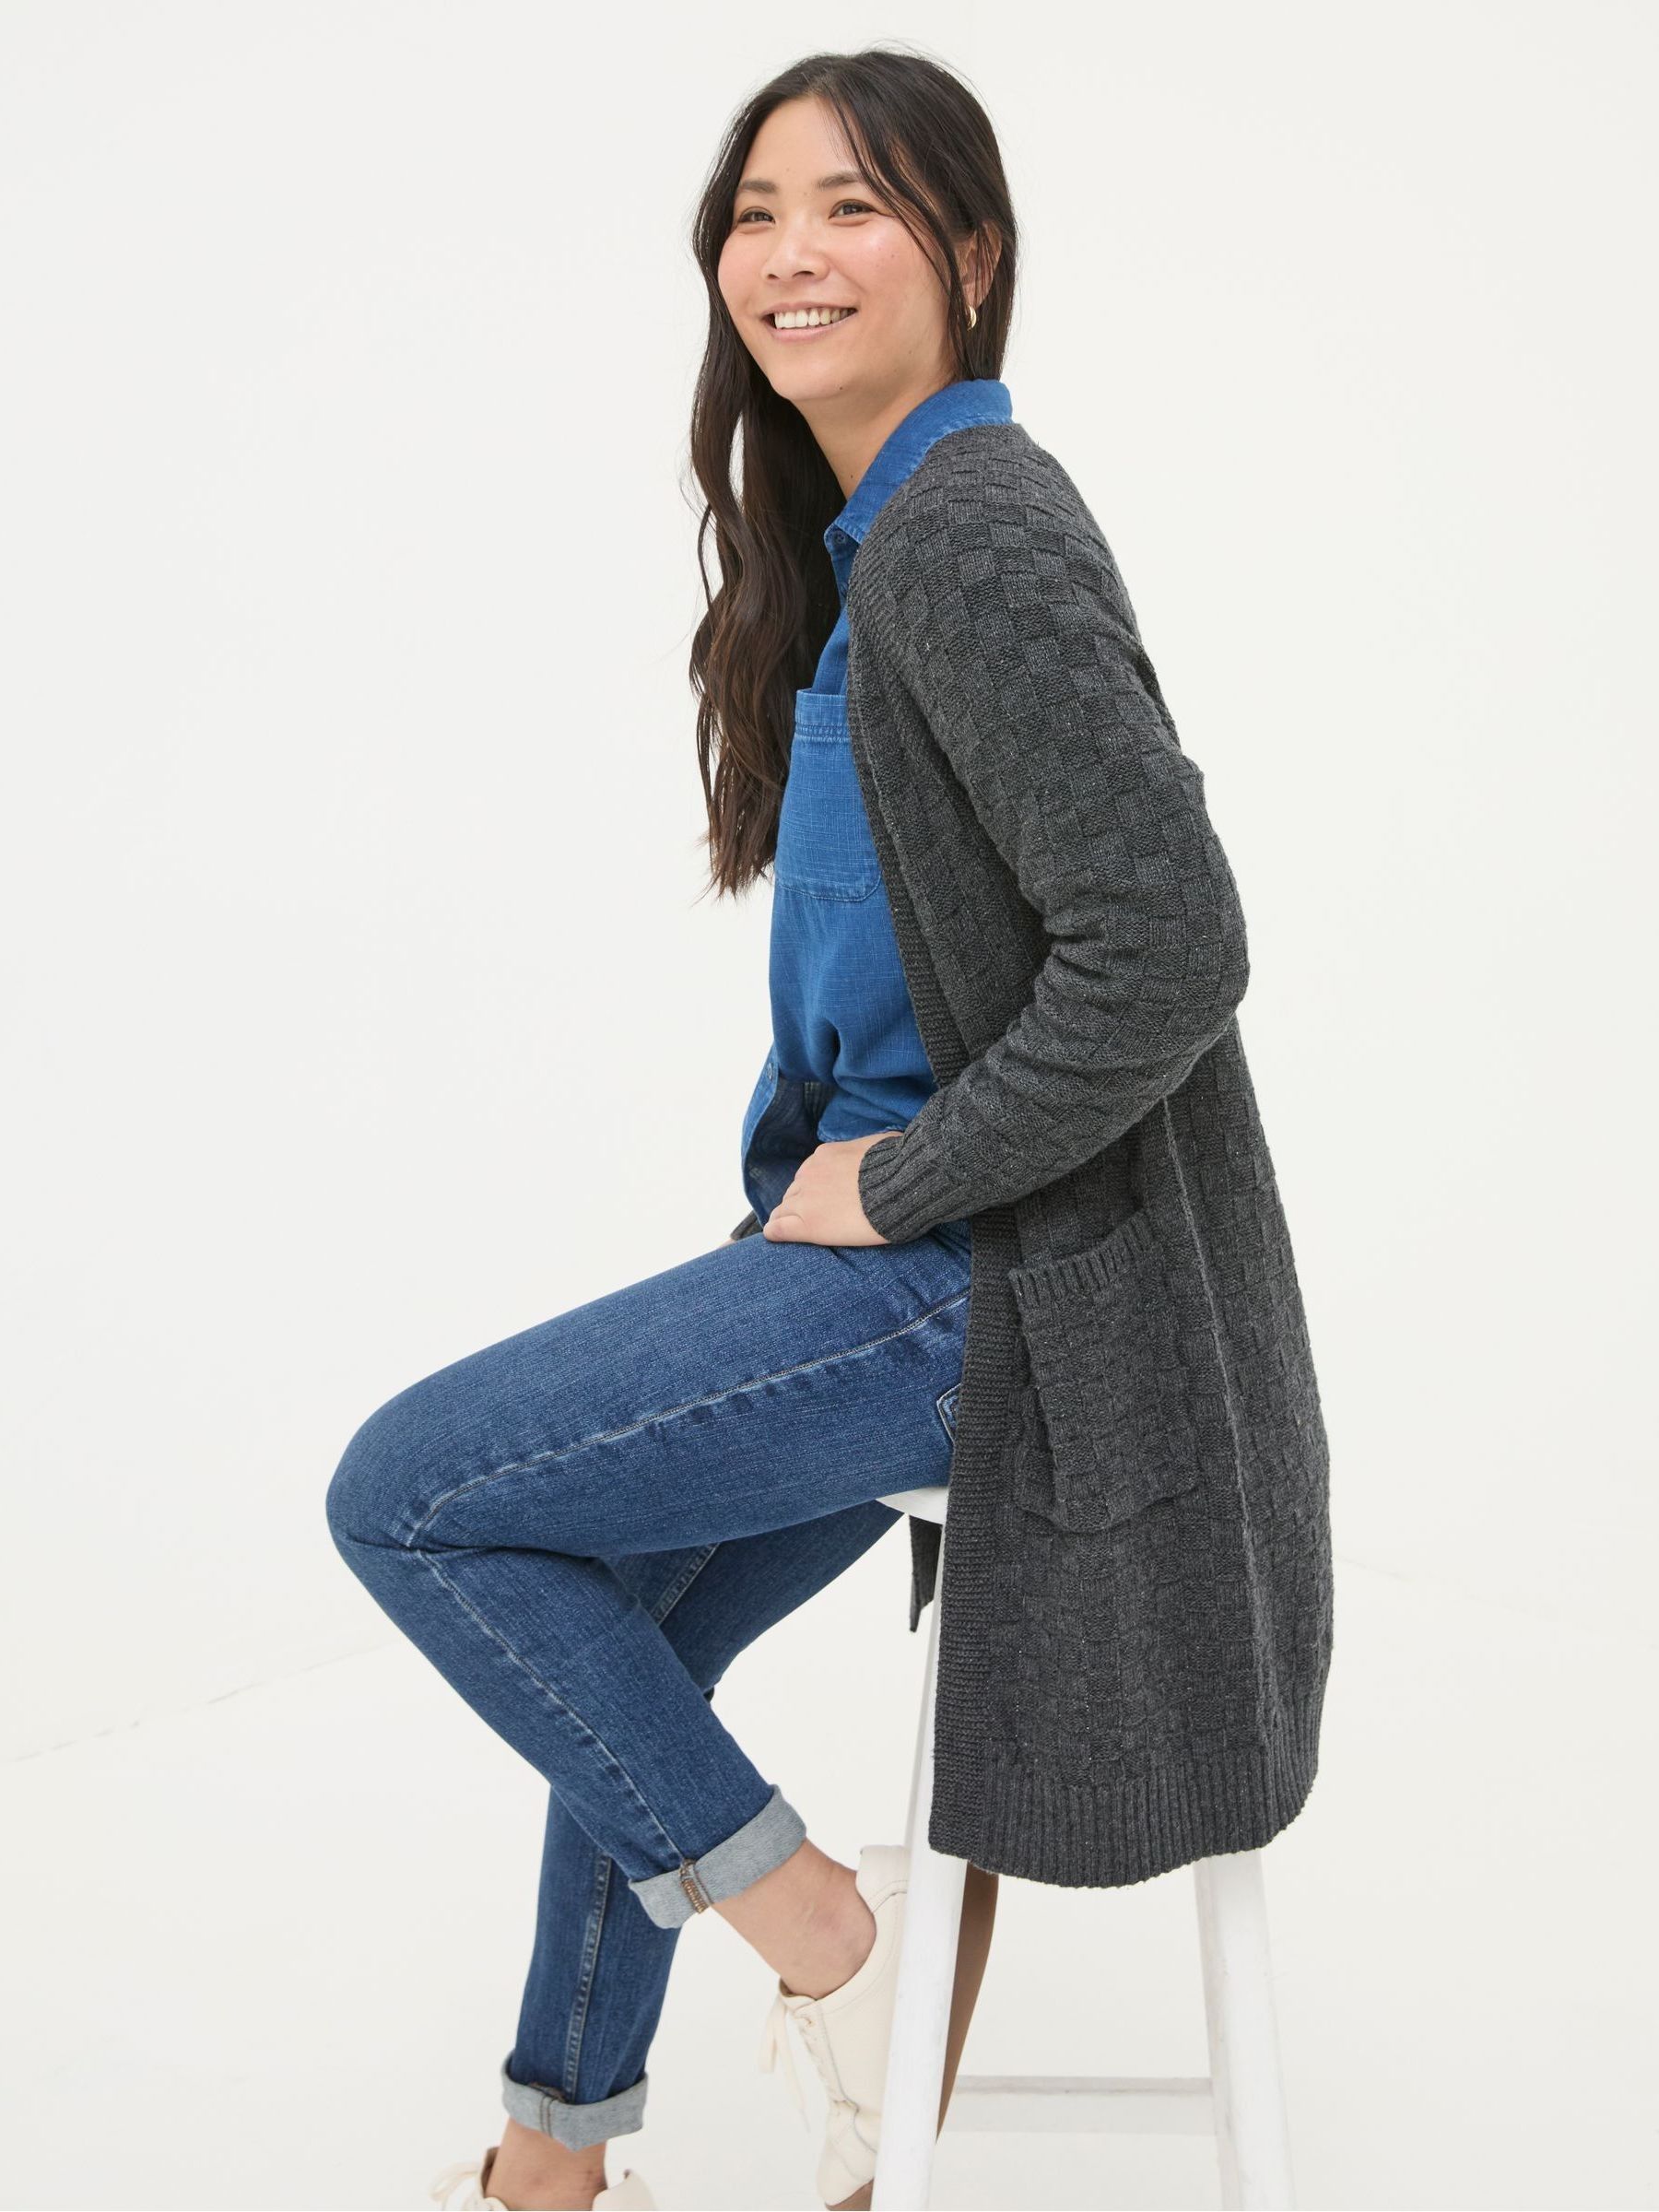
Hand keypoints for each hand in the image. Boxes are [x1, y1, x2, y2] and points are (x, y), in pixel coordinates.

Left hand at [762, 1131, 901, 1245]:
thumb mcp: (881, 1144)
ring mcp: (805, 1199)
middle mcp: (809, 1174)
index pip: (807, 1174)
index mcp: (824, 1155)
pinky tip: (775, 1236)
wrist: (901, 1189)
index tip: (823, 1199)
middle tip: (818, 1218)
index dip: (814, 1189)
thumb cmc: (900, 1168)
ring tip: (796, 1230)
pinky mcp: (807, 1224)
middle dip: (802, 1204)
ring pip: (783, 1210)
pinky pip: (778, 1228)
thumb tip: (880, 1149)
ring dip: (790, 1218)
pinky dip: (775, 1232)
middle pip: (793, 1192)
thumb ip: (868, 1150)